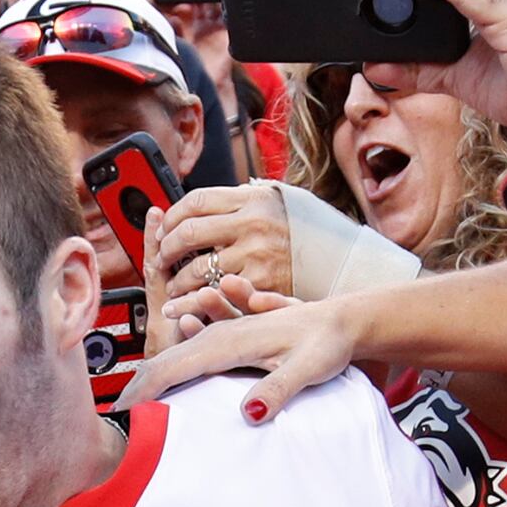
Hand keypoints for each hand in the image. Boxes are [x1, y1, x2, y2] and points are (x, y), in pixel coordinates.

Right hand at [118, 274, 355, 418]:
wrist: (344, 320)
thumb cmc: (328, 343)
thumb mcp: (309, 368)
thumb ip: (279, 389)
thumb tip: (250, 412)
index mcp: (230, 343)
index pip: (173, 368)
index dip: (145, 392)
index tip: (124, 415)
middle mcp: (220, 335)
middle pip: (166, 361)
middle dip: (137, 388)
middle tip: (116, 420)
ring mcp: (224, 334)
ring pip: (175, 356)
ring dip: (150, 379)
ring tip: (130, 404)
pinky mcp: (231, 338)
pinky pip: (190, 354)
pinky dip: (170, 369)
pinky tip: (160, 388)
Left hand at [145, 183, 294, 306]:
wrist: (343, 262)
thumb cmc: (307, 235)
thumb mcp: (280, 203)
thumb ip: (244, 202)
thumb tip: (202, 206)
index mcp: (254, 199)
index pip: (197, 201)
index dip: (173, 216)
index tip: (164, 228)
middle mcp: (253, 223)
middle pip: (189, 232)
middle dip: (167, 248)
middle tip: (162, 259)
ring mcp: (256, 254)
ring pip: (197, 269)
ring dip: (177, 282)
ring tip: (174, 287)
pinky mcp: (261, 284)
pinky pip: (217, 295)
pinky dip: (196, 304)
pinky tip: (187, 307)